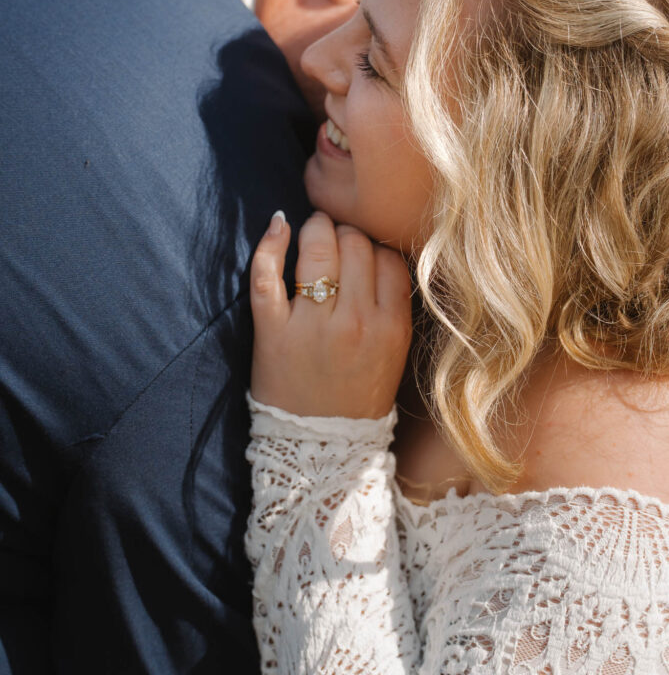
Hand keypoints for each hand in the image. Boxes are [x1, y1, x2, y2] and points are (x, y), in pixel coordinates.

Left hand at [250, 211, 411, 418]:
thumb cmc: (358, 396)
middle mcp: (355, 322)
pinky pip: (267, 276)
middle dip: (346, 230)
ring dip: (315, 229)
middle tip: (336, 233)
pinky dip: (269, 245)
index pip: (387, 256)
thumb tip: (379, 249)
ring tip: (313, 228)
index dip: (374, 242)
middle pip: (355, 245)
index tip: (362, 245)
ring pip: (317, 251)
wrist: (322, 450)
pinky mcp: (272, 332)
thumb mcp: (394, 352)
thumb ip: (392, 303)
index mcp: (391, 327)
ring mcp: (312, 326)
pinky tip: (278, 225)